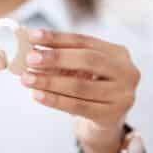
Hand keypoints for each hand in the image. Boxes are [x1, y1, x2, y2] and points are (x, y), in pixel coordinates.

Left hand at [20, 29, 140, 152]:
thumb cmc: (91, 84)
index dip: (56, 38)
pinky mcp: (111, 115)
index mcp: (117, 53)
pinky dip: (54, 100)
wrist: (106, 116)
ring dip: (49, 81)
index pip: (83, 40)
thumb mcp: (81, 68)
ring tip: (27, 78)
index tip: (32, 36)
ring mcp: (122, 95)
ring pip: (79, 86)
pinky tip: (37, 95)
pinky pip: (78, 106)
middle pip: (87, 59)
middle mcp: (125, 71)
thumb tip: (33, 49)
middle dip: (55, 58)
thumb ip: (62, 57)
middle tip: (30, 58)